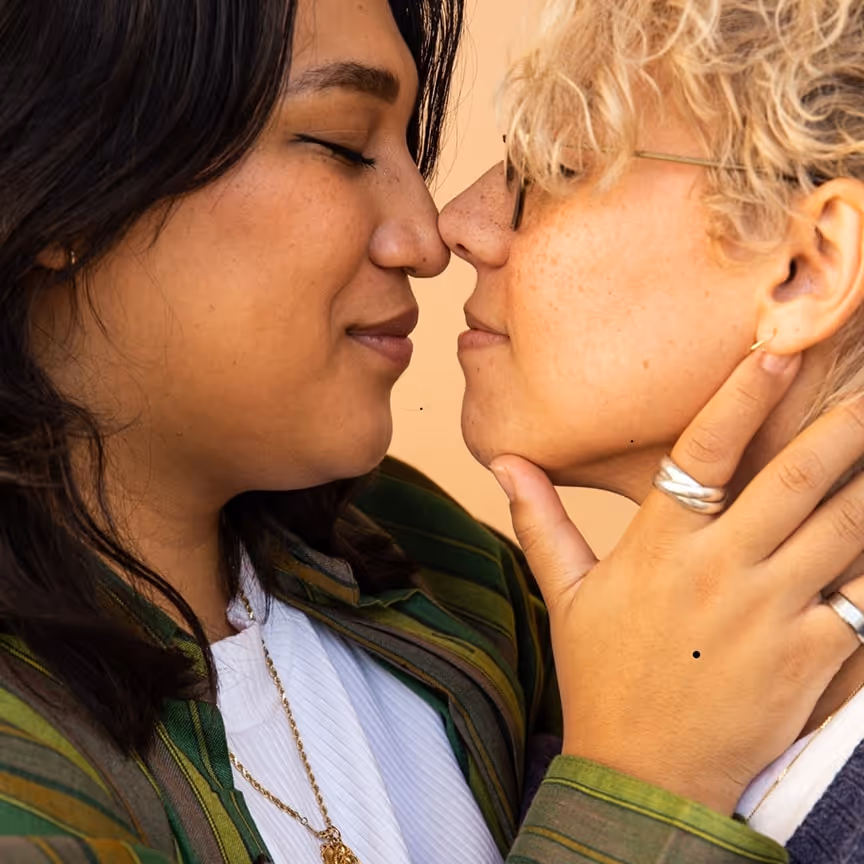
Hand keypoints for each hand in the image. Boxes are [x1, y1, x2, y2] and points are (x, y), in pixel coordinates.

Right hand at [491, 350, 863, 814]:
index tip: (776, 349)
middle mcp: (717, 570)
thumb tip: (503, 463)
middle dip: (842, 425)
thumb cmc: (602, 677)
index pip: (702, 451)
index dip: (743, 395)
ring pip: (843, 530)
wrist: (642, 774)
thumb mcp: (567, 595)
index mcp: (658, 546)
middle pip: (792, 479)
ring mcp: (767, 614)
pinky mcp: (808, 658)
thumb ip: (542, 521)